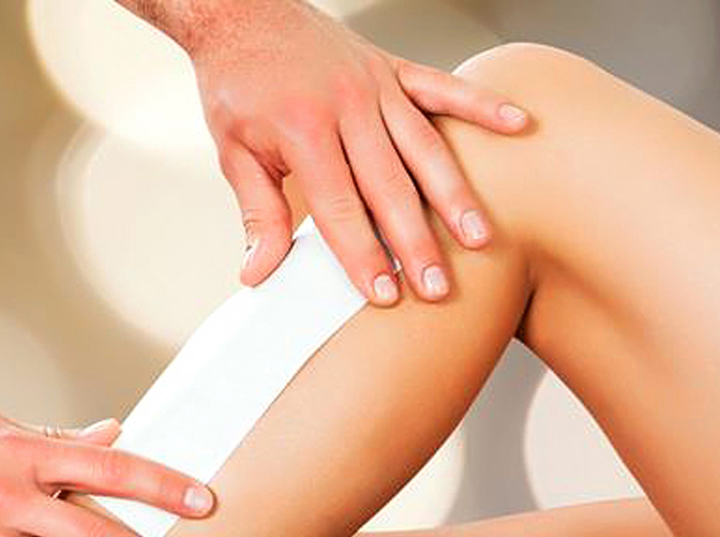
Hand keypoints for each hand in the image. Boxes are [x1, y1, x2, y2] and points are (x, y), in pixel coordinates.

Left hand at [190, 1, 528, 302]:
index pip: (339, 208)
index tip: (384, 294)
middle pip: (390, 187)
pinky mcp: (392, 68)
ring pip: (425, 147)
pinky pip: (443, 88)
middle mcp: (346, 105)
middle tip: (438, 287)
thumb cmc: (239, 83)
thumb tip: (260, 273)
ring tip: (480, 237)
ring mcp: (375, 84)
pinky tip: (517, 125)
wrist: (242, 10)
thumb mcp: (234, 153)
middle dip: (416, 242)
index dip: (362, 255)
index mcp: (304, 130)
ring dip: (454, 195)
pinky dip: (481, 106)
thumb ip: (258, 214)